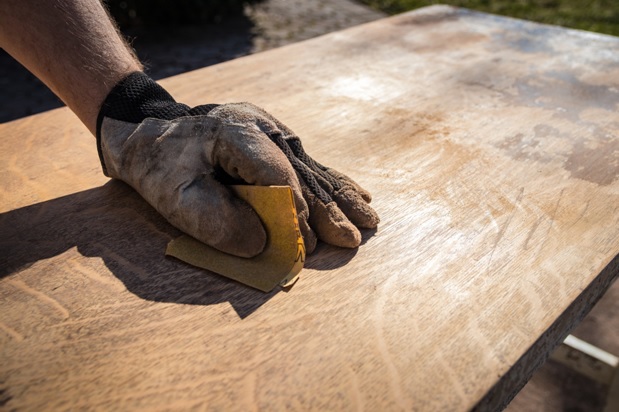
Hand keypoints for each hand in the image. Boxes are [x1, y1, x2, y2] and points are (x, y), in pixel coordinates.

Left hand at [97, 72, 378, 256]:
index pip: (277, 176)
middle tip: (351, 240)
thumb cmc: (160, 164)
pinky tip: (358, 194)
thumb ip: (215, 221)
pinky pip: (309, 165)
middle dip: (327, 210)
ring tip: (368, 221)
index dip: (294, 214)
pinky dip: (332, 184)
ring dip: (339, 198)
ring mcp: (272, 131)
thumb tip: (262, 244)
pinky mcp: (274, 141)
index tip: (305, 247)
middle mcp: (263, 127)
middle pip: (303, 173)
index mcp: (237, 132)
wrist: (149, 130)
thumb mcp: (173, 195)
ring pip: (313, 169)